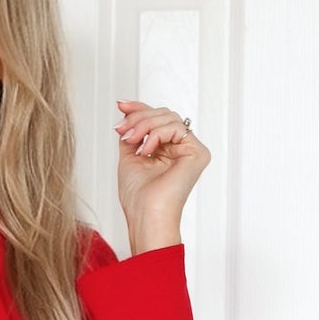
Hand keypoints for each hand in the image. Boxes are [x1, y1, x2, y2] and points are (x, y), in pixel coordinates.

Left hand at [113, 101, 209, 249]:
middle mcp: (181, 149)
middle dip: (138, 118)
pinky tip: (146, 150)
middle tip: (122, 131)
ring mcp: (191, 151)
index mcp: (167, 151)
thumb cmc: (138, 196)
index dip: (139, 109)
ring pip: (168, 118)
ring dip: (144, 125)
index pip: (157, 120)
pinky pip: (176, 128)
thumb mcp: (129, 156)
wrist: (146, 214)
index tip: (120, 104)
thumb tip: (127, 112)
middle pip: (163, 115)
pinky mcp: (198, 153)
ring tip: (131, 141)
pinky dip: (156, 134)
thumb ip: (133, 133)